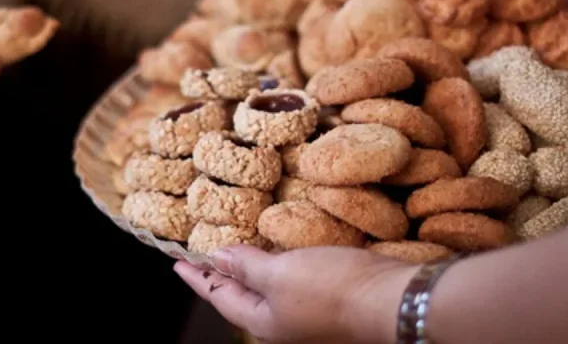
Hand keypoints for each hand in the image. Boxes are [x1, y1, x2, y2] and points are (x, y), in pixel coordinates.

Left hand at [174, 246, 415, 342]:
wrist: (390, 298)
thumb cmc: (331, 288)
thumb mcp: (279, 274)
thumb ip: (245, 266)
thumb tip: (217, 257)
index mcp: (263, 322)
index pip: (218, 296)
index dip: (197, 277)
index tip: (177, 261)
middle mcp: (281, 322)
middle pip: (240, 296)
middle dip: (221, 274)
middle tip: (204, 250)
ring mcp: (305, 312)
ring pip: (266, 287)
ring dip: (248, 266)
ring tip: (236, 245)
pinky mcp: (327, 297)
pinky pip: (290, 279)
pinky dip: (277, 262)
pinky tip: (280, 247)